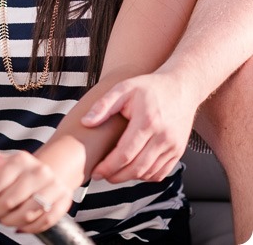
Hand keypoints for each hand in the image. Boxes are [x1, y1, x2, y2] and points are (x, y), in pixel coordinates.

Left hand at [0, 142, 72, 232]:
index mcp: (21, 159)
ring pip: (27, 214)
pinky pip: (44, 221)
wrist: (51, 170)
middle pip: (10, 201)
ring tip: (3, 218)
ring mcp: (53, 186)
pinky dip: (29, 228)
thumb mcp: (0, 159)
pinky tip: (19, 225)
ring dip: (10, 221)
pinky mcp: (63, 200)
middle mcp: (39, 171)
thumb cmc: (19, 170)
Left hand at [81, 73, 196, 182]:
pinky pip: (160, 173)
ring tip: (114, 173)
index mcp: (147, 121)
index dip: (108, 167)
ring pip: (148, 173)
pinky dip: (145, 176)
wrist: (181, 87)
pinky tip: (133, 169)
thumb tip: (86, 122)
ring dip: (129, 178)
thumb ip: (104, 105)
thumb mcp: (124, 88)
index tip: (95, 171)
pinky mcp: (178, 151)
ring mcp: (173, 146)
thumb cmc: (149, 87)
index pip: (125, 154)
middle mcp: (163, 136)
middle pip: (136, 168)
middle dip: (116, 176)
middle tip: (101, 175)